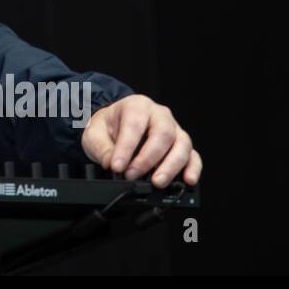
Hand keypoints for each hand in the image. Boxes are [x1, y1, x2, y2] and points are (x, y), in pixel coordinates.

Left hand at [80, 94, 202, 188]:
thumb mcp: (94, 133)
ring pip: (182, 144)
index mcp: (136, 106)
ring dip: (171, 166)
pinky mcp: (181, 145)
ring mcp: (174, 129)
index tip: (117, 166)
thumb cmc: (108, 126)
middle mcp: (159, 115)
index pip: (135, 125)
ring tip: (157, 182)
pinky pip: (193, 156)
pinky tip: (188, 180)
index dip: (126, 148)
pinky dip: (193, 169)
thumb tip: (113, 165)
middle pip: (163, 133)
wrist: (114, 125)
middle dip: (148, 158)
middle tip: (133, 175)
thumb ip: (102, 148)